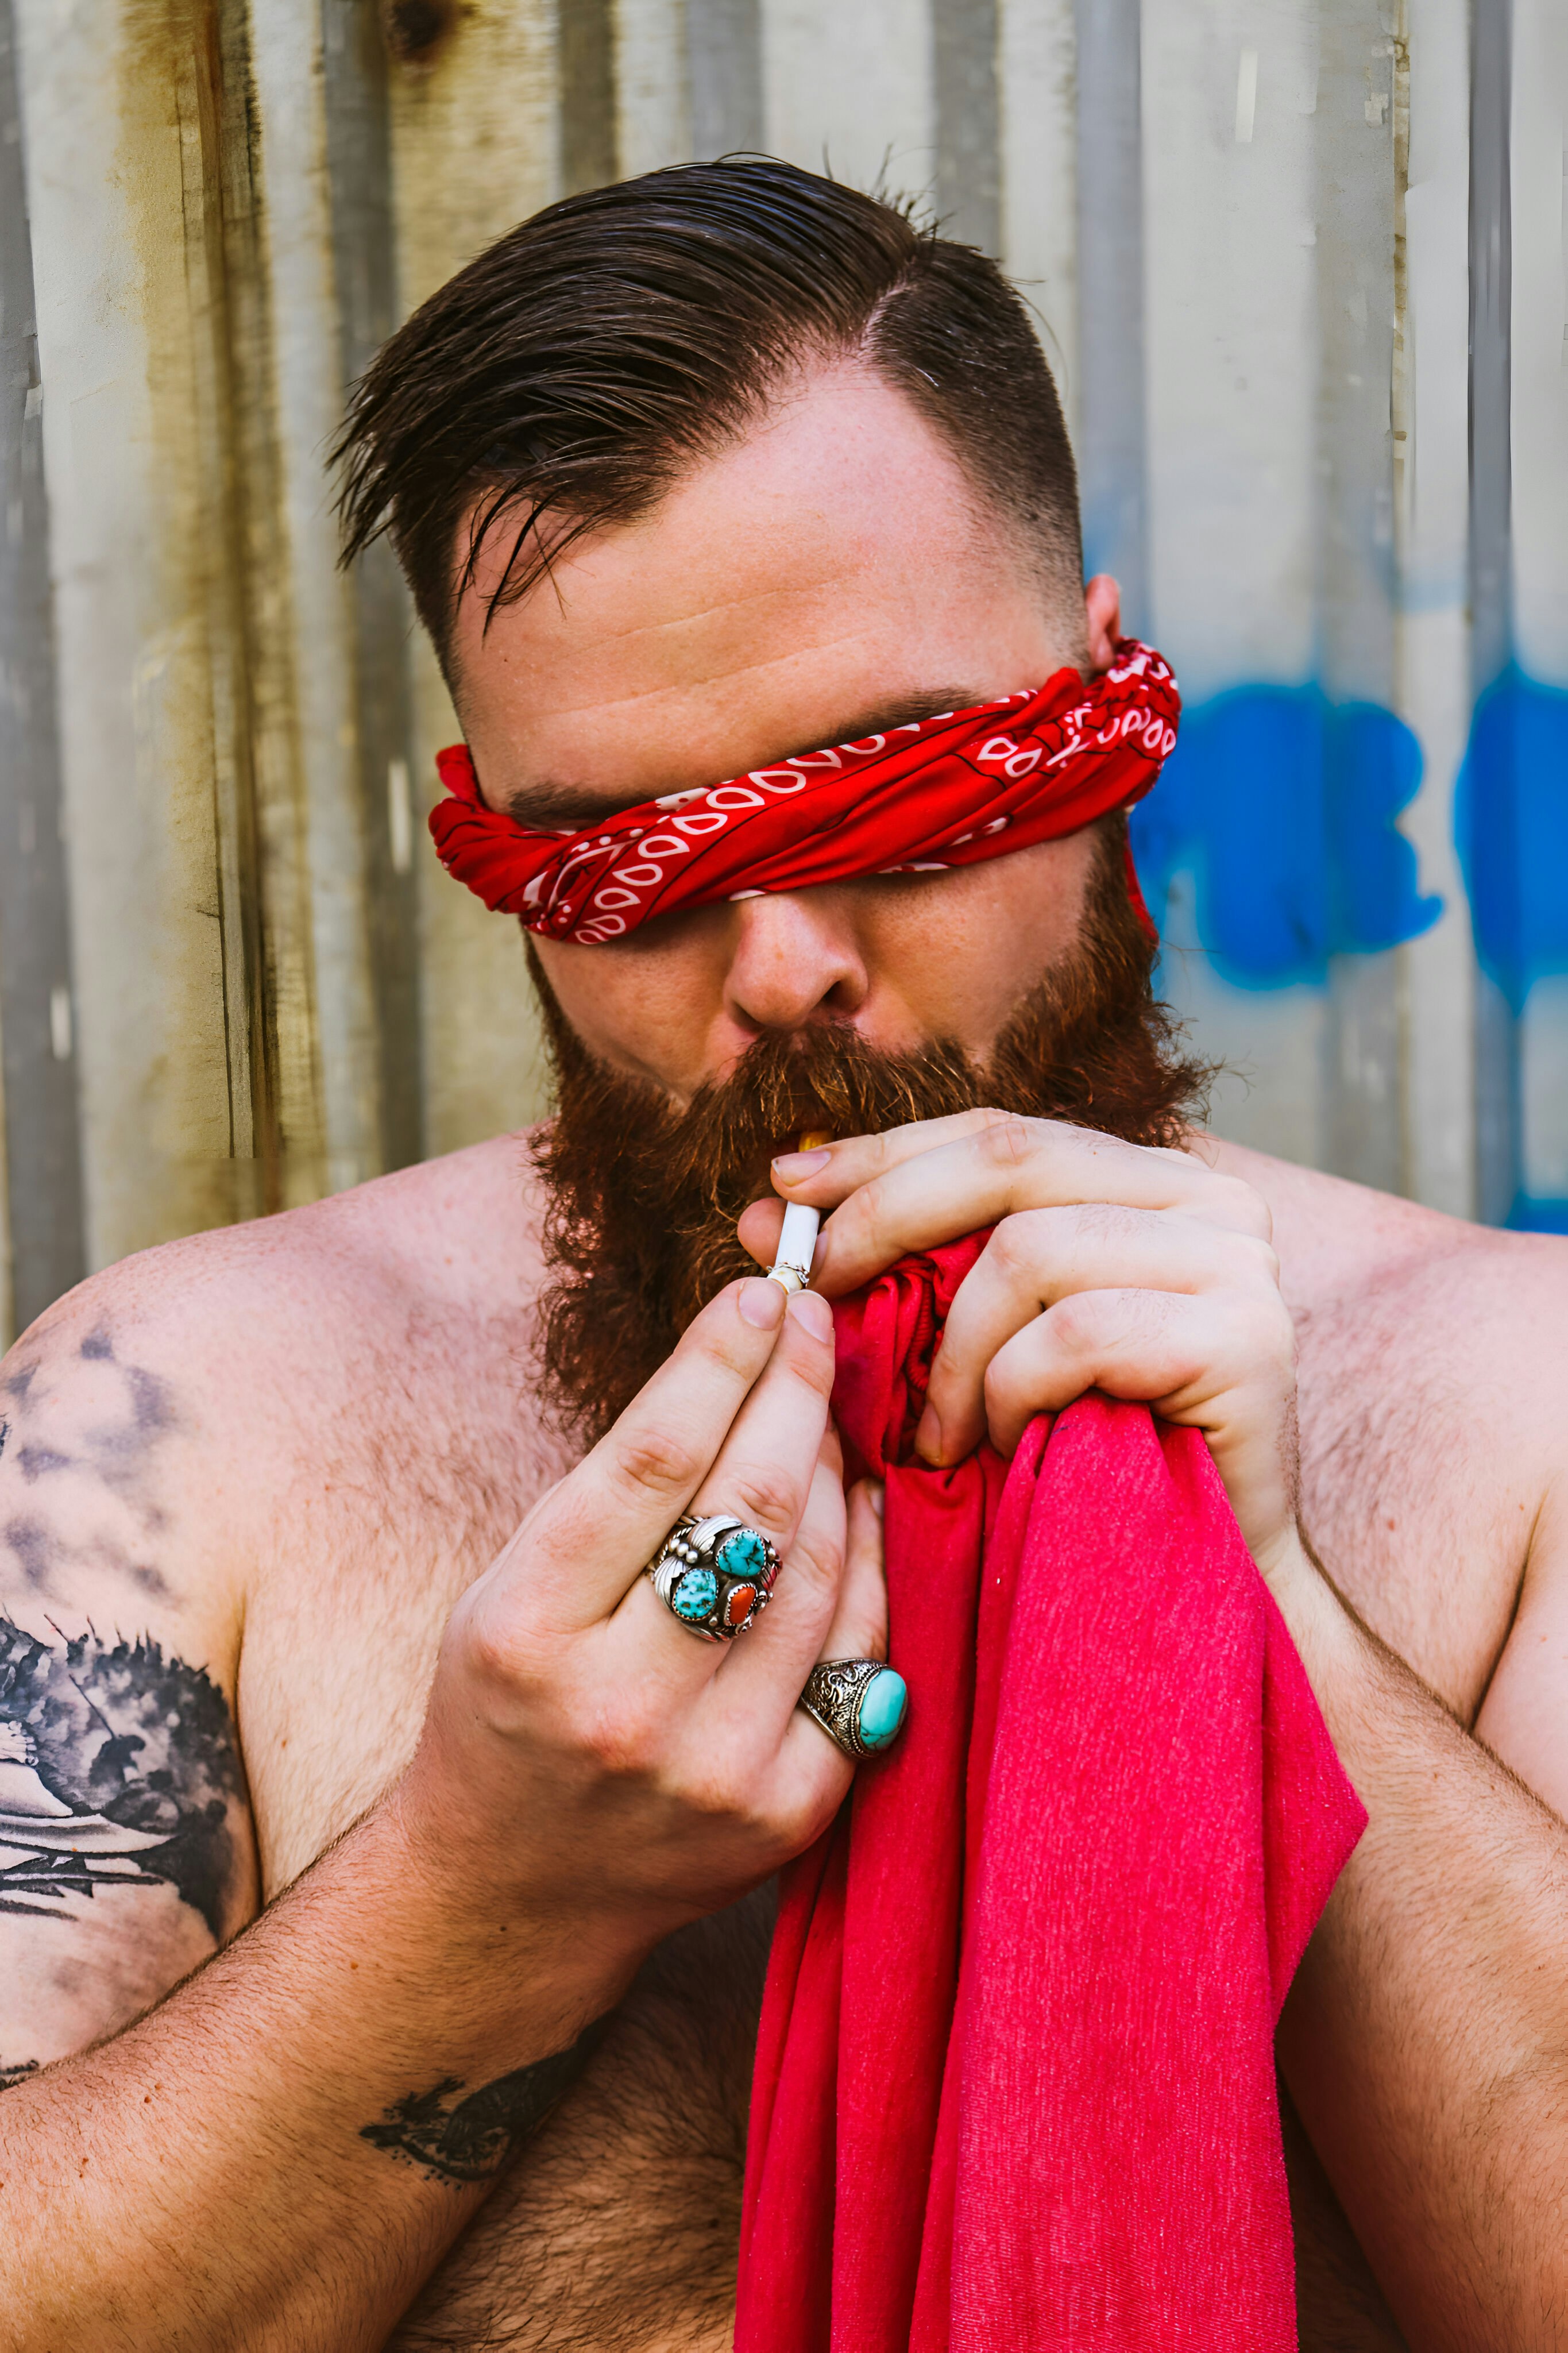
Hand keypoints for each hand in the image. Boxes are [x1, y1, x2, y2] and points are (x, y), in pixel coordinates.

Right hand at [395, 1277, 885, 2003]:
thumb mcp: (510, 1584)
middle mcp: (621, 1703)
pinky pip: (862, 1652)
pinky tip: (855, 1509)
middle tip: (817, 1326)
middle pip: (753, 1502)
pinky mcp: (788, 1810)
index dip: (724, 1356)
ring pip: (820, 1568)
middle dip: (797, 1389)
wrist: (516, 1886)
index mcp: (526, 1628)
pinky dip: (868, 1563)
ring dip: (834, 1469)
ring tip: (823, 1416)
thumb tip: (743, 1356)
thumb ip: (618, 1489)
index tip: (766, 1293)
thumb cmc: (511, 1700)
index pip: (652, 1455)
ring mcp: (714, 1767)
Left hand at [739, 1112, 1299, 1580]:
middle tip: (816, 1289)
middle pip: (1008, 1163)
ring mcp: (1239, 1263)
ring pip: (1030, 1252)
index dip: (884, 1154)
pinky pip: (1074, 1333)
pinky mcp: (1246, 1337)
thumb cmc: (1072, 1464)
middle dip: (886, 1219)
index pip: (998, 1135)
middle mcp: (1210, 1200)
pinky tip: (1003, 1445)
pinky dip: (1012, 1392)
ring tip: (940, 1433)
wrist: (1193, 1590)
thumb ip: (900, 1263)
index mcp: (1150, 1181)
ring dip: (955, 1352)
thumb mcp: (979, 1341)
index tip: (783, 1187)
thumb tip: (767, 1203)